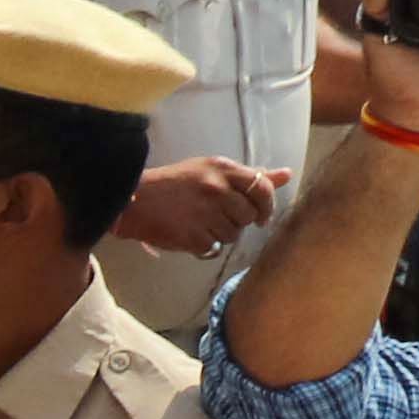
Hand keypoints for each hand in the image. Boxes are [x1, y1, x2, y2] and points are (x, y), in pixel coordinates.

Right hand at [114, 153, 285, 253]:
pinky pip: (214, 249)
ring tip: (199, 223)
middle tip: (217, 217)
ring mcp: (205, 214)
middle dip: (237, 220)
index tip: (260, 215)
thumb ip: (249, 175)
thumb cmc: (174, 183)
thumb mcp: (211, 170)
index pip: (262, 188)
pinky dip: (204, 246)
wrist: (132, 199)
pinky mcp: (193, 236)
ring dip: (220, 234)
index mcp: (222, 169)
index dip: (266, 205)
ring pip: (233, 234)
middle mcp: (216, 189)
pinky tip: (190, 234)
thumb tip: (286, 175)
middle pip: (248, 215)